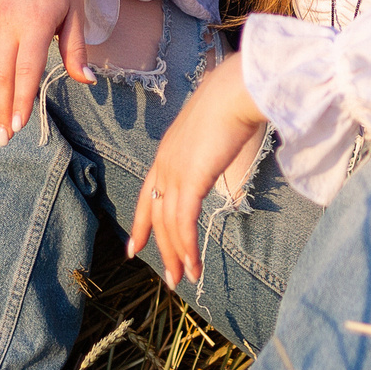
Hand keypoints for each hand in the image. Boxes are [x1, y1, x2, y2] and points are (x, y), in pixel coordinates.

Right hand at [0, 0, 90, 142]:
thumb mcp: (75, 12)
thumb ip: (76, 50)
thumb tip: (87, 82)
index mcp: (34, 22)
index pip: (24, 71)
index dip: (20, 101)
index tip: (19, 127)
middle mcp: (6, 22)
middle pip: (0, 75)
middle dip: (2, 109)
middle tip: (4, 137)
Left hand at [129, 52, 263, 285]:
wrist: (236, 91)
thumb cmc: (234, 101)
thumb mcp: (216, 127)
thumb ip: (212, 142)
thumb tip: (223, 144)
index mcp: (168, 151)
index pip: (148, 193)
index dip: (141, 222)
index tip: (134, 246)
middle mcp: (165, 163)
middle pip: (158, 215)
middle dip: (162, 248)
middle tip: (170, 275)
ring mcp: (174, 172)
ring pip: (168, 224)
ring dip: (177, 255)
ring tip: (184, 278)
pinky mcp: (189, 181)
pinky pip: (184, 223)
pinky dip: (187, 248)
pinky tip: (194, 265)